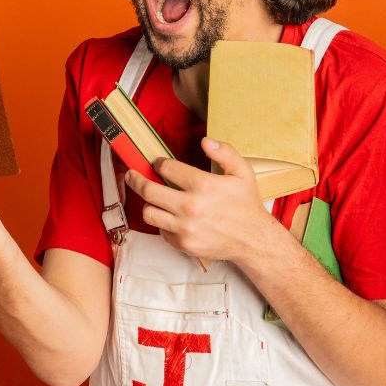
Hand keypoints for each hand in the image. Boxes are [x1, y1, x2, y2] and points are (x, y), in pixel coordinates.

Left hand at [123, 137, 272, 264]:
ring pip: (149, 212)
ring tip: (153, 199)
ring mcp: (185, 227)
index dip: (159, 163)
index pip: (167, 169)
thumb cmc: (246, 204)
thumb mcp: (243, 172)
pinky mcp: (183, 244)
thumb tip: (205, 142)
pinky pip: (161, 230)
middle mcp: (191, 207)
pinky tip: (172, 217)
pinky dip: (163, 223)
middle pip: (149, 191)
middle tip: (132, 175)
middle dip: (136, 180)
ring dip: (149, 203)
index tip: (158, 163)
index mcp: (203, 185)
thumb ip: (225, 153)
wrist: (253, 239)